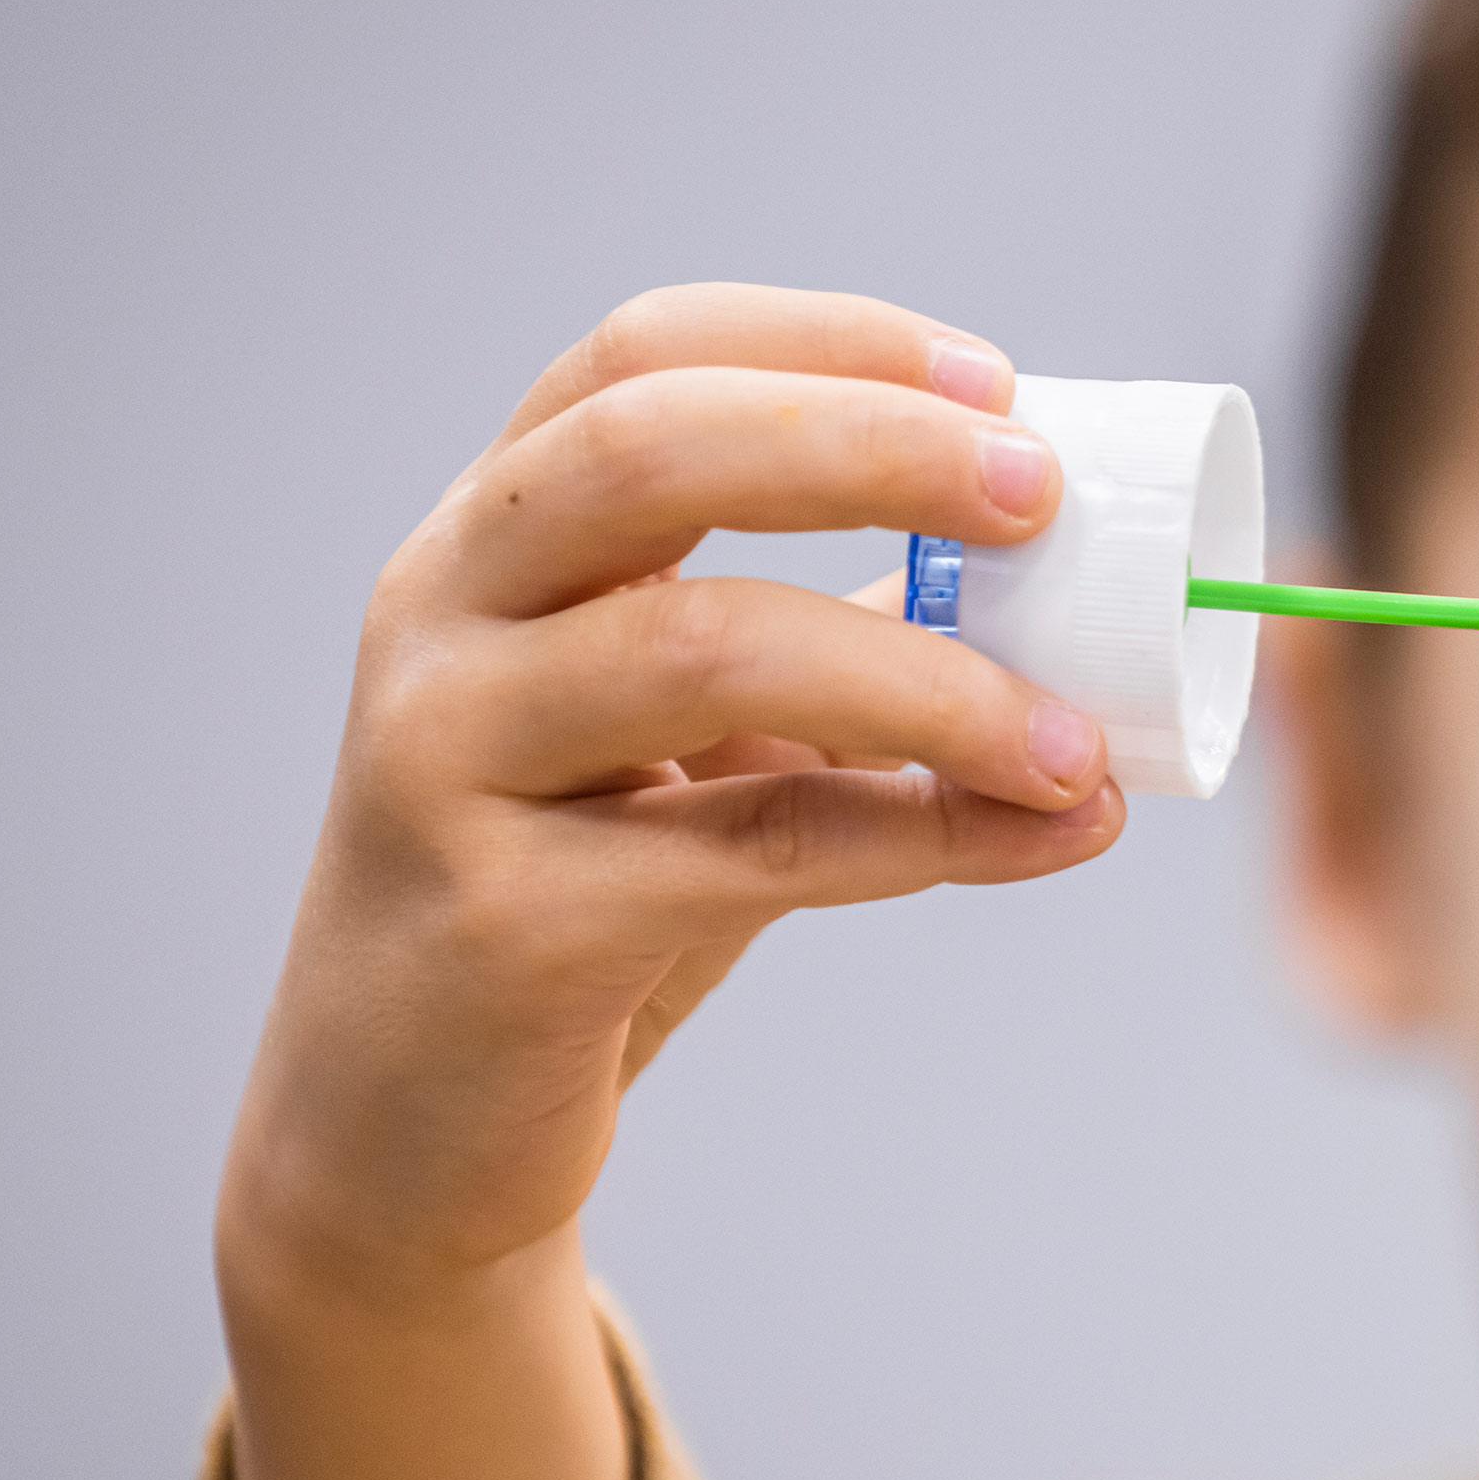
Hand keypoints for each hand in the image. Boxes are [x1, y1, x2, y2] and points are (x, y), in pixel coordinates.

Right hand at [224, 285, 1121, 1292]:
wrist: (402, 1137)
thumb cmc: (573, 898)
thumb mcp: (695, 740)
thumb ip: (840, 646)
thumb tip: (1076, 608)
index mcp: (492, 538)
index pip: (638, 359)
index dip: (823, 342)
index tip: (995, 381)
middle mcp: (440, 617)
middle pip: (648, 454)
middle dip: (870, 448)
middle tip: (1039, 496)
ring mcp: (447, 761)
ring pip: (704, 648)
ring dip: (931, 681)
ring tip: (1077, 740)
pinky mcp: (503, 923)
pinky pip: (752, 845)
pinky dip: (924, 832)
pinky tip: (1046, 833)